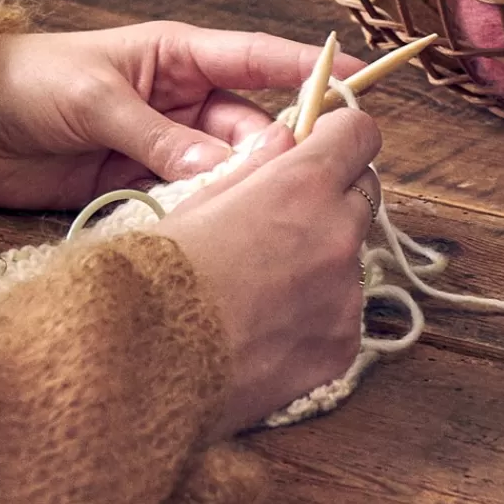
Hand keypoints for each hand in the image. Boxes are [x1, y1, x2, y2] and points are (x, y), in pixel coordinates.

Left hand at [0, 22, 363, 212]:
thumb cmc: (27, 82)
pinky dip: (206, 216)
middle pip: (253, 125)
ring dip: (241, 190)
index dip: (312, 70)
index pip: (261, 59)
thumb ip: (157, 136)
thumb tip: (222, 167)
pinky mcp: (141, 186)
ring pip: (228, 170)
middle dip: (278, 151)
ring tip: (258, 214)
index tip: (362, 83)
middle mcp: (184, 99)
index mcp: (180, 56)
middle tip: (297, 182)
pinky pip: (191, 202)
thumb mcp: (95, 99)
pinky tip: (217, 232)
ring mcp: (166, 145)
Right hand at [160, 107, 383, 435]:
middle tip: (285, 220)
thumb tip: (284, 140)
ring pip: (352, 259)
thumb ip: (254, 167)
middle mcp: (337, 234)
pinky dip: (315, 316)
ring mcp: (346, 294)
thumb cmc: (154, 278)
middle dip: (333, 197)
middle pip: (363, 194)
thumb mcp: (195, 203)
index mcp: (302, 186)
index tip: (323, 146)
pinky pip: (343, 316)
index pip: (359, 134)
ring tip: (261, 289)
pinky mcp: (342, 345)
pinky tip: (266, 331)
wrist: (139, 369)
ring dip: (322, 261)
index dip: (339, 136)